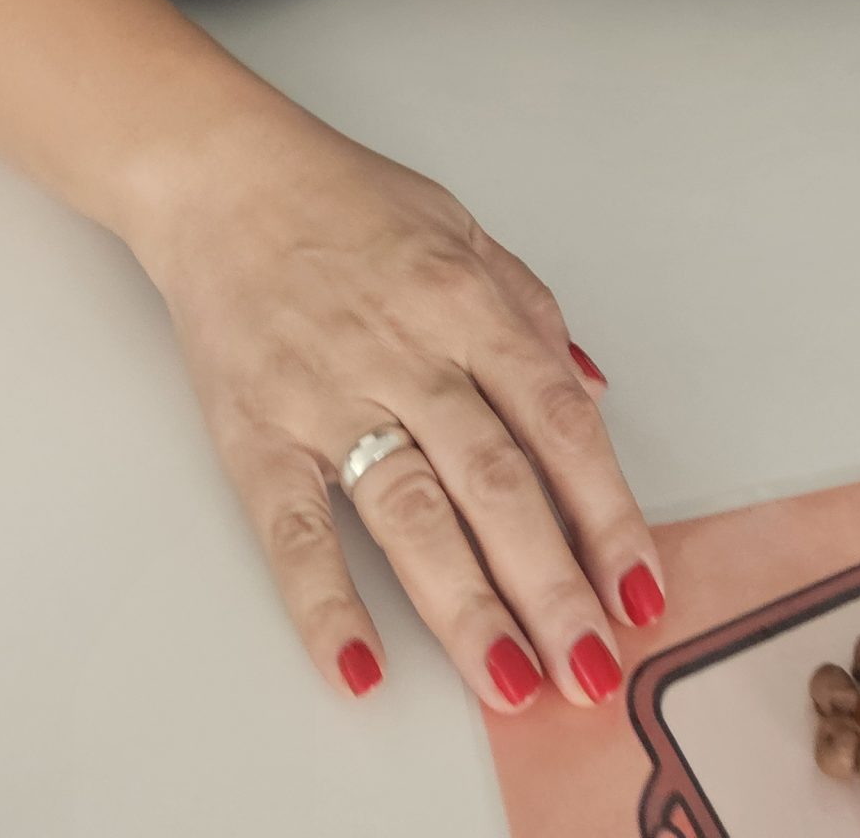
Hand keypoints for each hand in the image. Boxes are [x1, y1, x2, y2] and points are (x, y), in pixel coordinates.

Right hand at [124, 98, 664, 708]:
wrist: (219, 176)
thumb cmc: (342, 202)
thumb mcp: (460, 227)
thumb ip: (530, 312)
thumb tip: (591, 393)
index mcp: (465, 302)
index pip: (556, 422)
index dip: (606, 511)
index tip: (640, 586)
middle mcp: (405, 352)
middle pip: (496, 482)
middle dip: (552, 584)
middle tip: (591, 667)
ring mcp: (327, 396)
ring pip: (411, 513)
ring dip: (465, 607)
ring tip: (510, 683)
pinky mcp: (256, 433)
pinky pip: (295, 530)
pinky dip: (324, 604)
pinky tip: (360, 667)